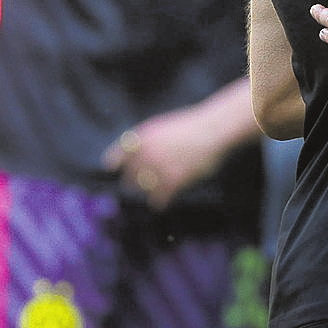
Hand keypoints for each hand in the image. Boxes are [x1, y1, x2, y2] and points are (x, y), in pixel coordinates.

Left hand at [102, 106, 224, 209]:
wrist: (213, 129)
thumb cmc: (192, 126)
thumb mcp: (162, 125)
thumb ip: (146, 140)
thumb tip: (136, 156)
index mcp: (142, 138)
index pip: (118, 158)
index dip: (115, 164)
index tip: (114, 170)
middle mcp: (146, 154)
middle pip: (129, 177)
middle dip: (134, 182)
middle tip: (140, 185)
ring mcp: (158, 168)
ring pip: (143, 190)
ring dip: (148, 192)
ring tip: (154, 194)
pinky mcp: (173, 181)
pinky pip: (158, 199)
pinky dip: (160, 202)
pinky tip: (163, 202)